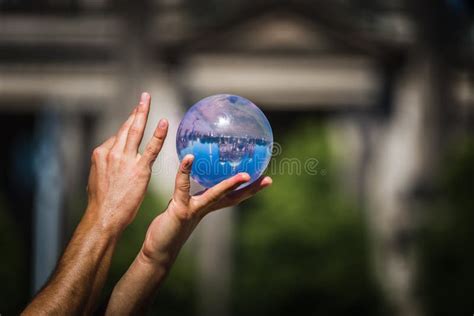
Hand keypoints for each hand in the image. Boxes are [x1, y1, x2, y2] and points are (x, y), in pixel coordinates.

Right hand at [86, 92, 167, 234]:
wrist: (103, 216)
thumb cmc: (102, 203)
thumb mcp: (97, 179)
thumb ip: (105, 167)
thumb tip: (109, 164)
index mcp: (101, 154)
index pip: (117, 137)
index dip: (128, 128)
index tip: (135, 117)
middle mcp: (111, 152)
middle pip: (126, 127)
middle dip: (135, 111)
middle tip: (143, 98)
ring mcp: (125, 159)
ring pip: (135, 130)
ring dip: (142, 112)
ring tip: (147, 99)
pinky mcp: (139, 168)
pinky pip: (151, 148)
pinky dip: (158, 134)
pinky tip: (164, 122)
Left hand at [141, 154, 271, 263]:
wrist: (158, 249)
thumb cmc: (168, 227)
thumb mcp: (180, 205)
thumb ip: (186, 191)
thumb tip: (190, 167)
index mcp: (208, 206)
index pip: (233, 196)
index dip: (250, 188)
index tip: (266, 179)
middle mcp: (205, 208)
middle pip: (232, 197)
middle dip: (251, 189)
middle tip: (268, 179)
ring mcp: (195, 209)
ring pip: (216, 195)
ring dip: (231, 185)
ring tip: (245, 175)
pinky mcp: (181, 210)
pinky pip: (183, 187)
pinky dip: (186, 172)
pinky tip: (189, 158)